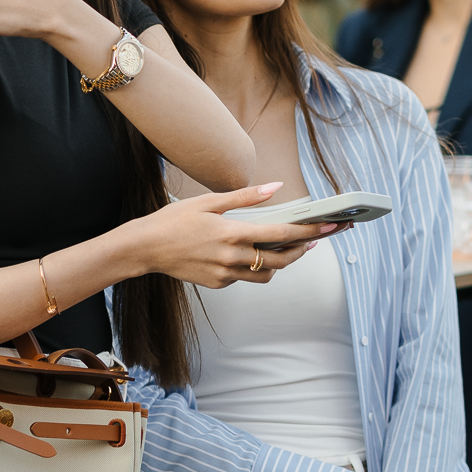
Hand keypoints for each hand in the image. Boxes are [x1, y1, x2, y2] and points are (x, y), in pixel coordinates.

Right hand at [129, 184, 336, 287]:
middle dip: (301, 250)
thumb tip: (275, 187)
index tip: (328, 227)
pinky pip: (244, 277)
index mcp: (232, 233)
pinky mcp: (217, 283)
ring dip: (279, 262)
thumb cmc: (173, 221)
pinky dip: (252, 266)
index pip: (281, 233)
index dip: (309, 231)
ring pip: (265, 274)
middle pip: (281, 260)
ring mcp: (224, 274)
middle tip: (314, 240)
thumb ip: (246, 196)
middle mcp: (232, 257)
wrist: (144, 248)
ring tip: (284, 247)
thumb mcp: (209, 201)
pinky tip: (247, 253)